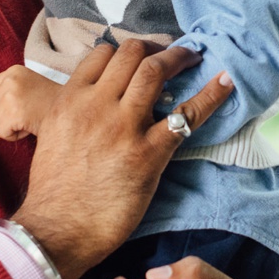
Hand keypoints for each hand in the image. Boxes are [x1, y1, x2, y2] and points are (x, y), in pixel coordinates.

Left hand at [0, 65, 60, 140]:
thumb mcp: (29, 88)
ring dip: (11, 126)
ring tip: (30, 119)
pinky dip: (13, 135)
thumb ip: (5, 93)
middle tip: (28, 114)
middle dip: (5, 116)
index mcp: (13, 71)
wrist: (75, 111)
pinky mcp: (14, 112)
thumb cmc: (53, 104)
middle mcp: (10, 79)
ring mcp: (11, 95)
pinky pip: (1, 132)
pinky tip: (28, 128)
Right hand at [10, 42, 231, 278]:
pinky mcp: (148, 153)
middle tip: (172, 55)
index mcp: (70, 100)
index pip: (102, 53)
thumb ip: (73, 111)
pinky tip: (226, 82)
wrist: (57, 229)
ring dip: (180, 58)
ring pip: (155, 71)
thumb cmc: (54, 191)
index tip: (142, 55)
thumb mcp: (52, 135)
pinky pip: (186, 115)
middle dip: (157, 48)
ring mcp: (124, 127)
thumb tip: (93, 102)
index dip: (126, 49)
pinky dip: (210, 95)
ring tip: (194, 58)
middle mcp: (96, 105)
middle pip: (132, 53)